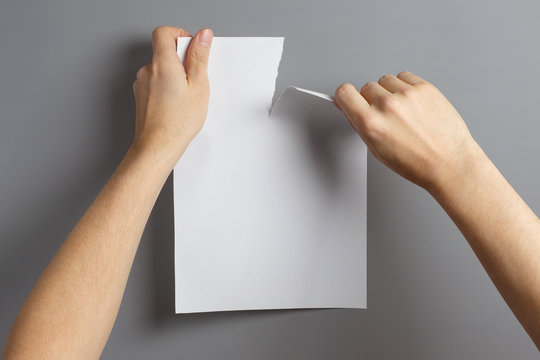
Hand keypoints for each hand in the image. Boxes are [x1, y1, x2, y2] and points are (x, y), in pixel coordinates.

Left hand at [132, 26, 212, 163]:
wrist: (157, 146)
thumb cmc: (178, 122)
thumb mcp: (198, 86)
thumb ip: (199, 57)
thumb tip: (202, 35)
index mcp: (162, 63)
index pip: (164, 32)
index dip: (180, 35)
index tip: (193, 48)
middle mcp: (147, 71)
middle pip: (164, 52)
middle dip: (182, 61)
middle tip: (194, 79)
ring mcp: (142, 84)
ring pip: (161, 69)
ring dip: (175, 76)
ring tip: (187, 96)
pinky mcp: (141, 96)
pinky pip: (156, 83)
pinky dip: (167, 88)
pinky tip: (177, 104)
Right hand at [334, 71, 485, 191]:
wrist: (449, 162)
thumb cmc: (416, 162)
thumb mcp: (377, 149)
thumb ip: (360, 124)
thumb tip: (349, 107)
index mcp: (370, 123)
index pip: (344, 92)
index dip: (346, 97)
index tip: (350, 100)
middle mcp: (387, 106)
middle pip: (366, 87)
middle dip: (372, 99)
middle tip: (385, 115)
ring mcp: (407, 94)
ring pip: (385, 80)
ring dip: (389, 91)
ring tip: (401, 111)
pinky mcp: (425, 87)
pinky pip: (404, 76)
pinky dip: (405, 87)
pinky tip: (412, 104)